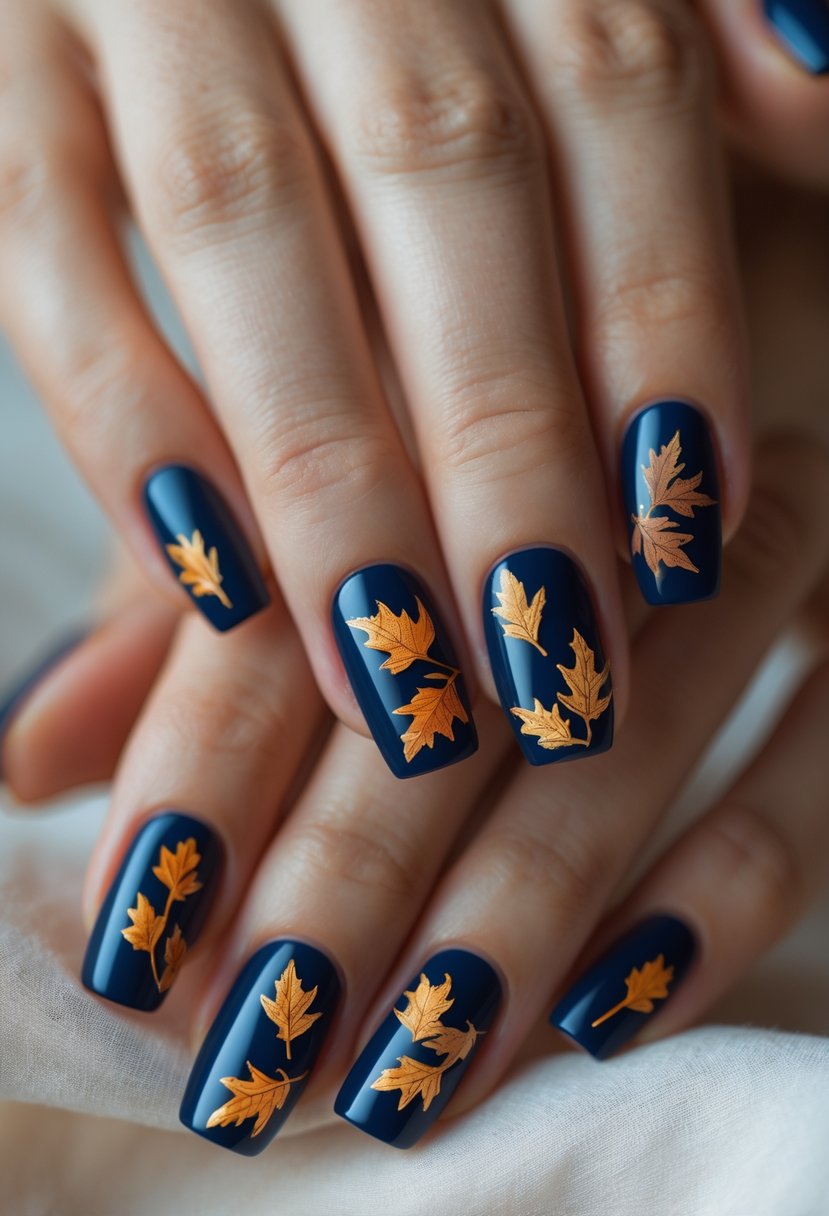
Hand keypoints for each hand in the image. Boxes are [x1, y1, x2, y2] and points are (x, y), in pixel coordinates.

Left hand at [2, 430, 825, 1151]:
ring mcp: (762, 518)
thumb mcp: (342, 516)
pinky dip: (719, 890)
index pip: (304, 585)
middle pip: (451, 677)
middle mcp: (595, 444)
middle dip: (342, 879)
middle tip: (250, 1049)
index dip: (205, 768)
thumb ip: (190, 626)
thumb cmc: (517, 439)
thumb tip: (30, 752)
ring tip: (397, 1071)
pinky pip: (823, 754)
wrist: (755, 319)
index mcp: (434, 389)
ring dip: (507, 917)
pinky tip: (599, 1009)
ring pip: (629, 730)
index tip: (137, 924)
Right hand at [3, 0, 792, 777]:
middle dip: (505, 447)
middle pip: (440, 172)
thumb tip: (813, 89)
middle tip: (553, 673)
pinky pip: (42, 238)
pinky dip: (124, 417)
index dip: (660, 316)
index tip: (684, 531)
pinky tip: (211, 582)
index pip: (610, 86)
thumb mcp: (546, 5)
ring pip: (240, 223)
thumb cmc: (407, 21)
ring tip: (399, 686)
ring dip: (330, 478)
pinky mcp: (4, 66)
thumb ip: (655, 59)